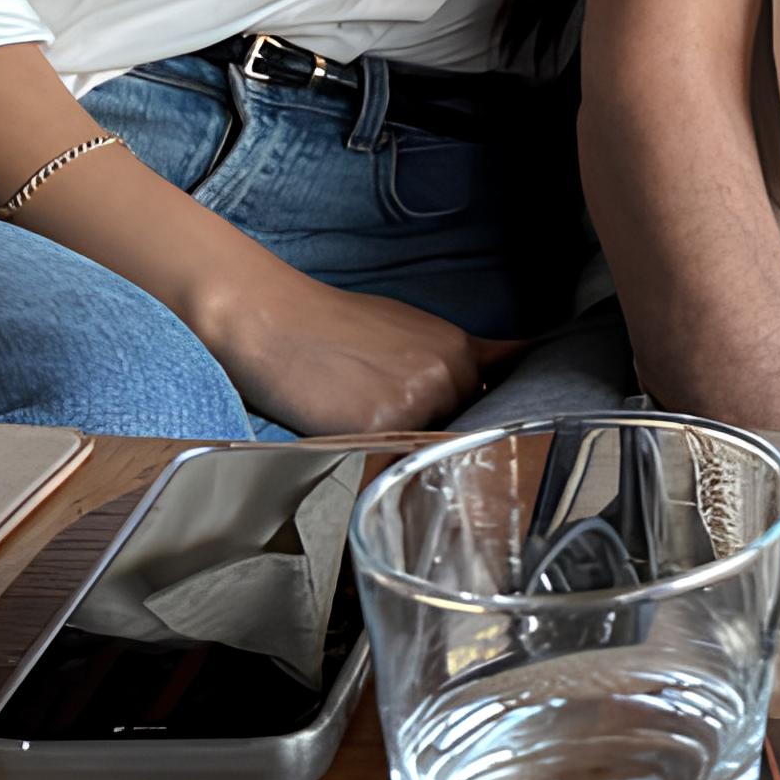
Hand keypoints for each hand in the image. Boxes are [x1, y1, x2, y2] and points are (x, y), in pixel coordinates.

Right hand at [200, 264, 518, 435]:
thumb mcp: (411, 328)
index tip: (490, 417)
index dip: (486, 410)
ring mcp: (421, 403)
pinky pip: (391, 458)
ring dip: (405, 442)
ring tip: (362, 409)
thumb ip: (452, 357)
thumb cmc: (336, 324)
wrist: (277, 321)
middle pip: (461, 426)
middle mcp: (450, 375)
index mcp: (460, 348)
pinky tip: (348, 422)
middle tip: (385, 405)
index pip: (499, 394)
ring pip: (427, 447)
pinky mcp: (384, 429)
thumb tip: (501, 367)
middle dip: (435, 426)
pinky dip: (373, 451)